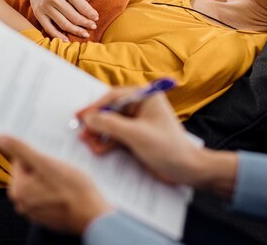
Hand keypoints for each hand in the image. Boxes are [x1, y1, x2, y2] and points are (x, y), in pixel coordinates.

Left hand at [0, 136, 112, 234]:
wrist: (92, 215)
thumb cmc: (74, 190)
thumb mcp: (47, 164)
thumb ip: (22, 150)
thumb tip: (1, 138)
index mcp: (17, 189)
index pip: (21, 160)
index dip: (38, 155)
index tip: (51, 157)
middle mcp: (22, 203)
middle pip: (30, 172)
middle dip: (44, 167)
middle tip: (60, 169)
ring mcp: (34, 211)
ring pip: (40, 183)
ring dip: (51, 178)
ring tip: (66, 180)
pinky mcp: (46, 215)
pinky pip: (47, 195)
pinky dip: (56, 190)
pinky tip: (67, 189)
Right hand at [26, 0, 101, 40]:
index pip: (81, 5)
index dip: (90, 13)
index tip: (96, 18)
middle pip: (73, 16)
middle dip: (85, 23)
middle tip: (93, 26)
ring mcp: (44, 6)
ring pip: (63, 24)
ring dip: (76, 31)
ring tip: (85, 34)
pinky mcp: (38, 13)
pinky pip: (48, 28)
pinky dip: (58, 36)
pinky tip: (67, 40)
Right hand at [78, 89, 204, 185]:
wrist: (186, 169)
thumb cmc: (168, 148)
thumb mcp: (136, 135)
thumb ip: (110, 125)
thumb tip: (89, 118)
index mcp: (146, 97)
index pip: (114, 96)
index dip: (95, 106)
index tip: (80, 116)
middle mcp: (141, 106)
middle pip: (110, 110)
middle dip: (96, 123)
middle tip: (83, 134)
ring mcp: (137, 122)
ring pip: (110, 125)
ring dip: (99, 134)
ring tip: (89, 144)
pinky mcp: (135, 136)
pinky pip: (115, 136)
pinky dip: (106, 142)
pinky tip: (99, 150)